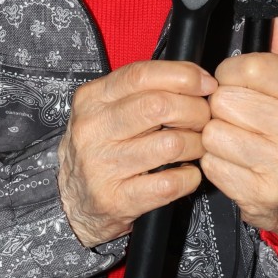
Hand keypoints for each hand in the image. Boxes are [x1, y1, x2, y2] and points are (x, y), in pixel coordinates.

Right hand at [58, 60, 215, 246]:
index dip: (182, 75)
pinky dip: (190, 177)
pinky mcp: (117, 200)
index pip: (141, 75)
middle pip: (159, 106)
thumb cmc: (99, 151)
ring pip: (171, 144)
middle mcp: (92, 130)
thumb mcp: (105, 112)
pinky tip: (186, 173)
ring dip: (197, 145)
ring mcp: (102, 166)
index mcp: (91, 100)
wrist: (71, 203)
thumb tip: (195, 79)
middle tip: (204, 119)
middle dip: (196, 110)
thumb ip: (141, 92)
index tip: (206, 84)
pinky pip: (170, 183)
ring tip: (196, 147)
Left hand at [201, 10, 277, 249]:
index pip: (246, 67)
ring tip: (235, 141)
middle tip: (237, 118)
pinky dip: (215, 163)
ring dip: (215, 136)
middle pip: (224, 100)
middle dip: (221, 108)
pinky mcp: (260, 192)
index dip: (229, 75)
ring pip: (213, 132)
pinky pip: (211, 164)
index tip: (236, 85)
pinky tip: (233, 162)